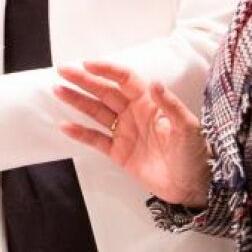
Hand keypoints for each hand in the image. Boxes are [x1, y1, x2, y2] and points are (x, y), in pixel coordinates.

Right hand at [54, 61, 210, 206]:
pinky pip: (96, 139)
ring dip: (77, 101)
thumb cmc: (194, 154)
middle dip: (84, 80)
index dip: (106, 70)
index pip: (124, 80)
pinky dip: (81, 133)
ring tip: (58, 90)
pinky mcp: (119, 153)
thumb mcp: (187, 128)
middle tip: (63, 71)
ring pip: (96, 112)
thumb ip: (171, 105)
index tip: (87, 64)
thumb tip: (155, 82)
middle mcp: (133, 114)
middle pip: (104, 92)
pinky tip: (65, 126)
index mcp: (149, 103)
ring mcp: (124, 132)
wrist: (191, 187)